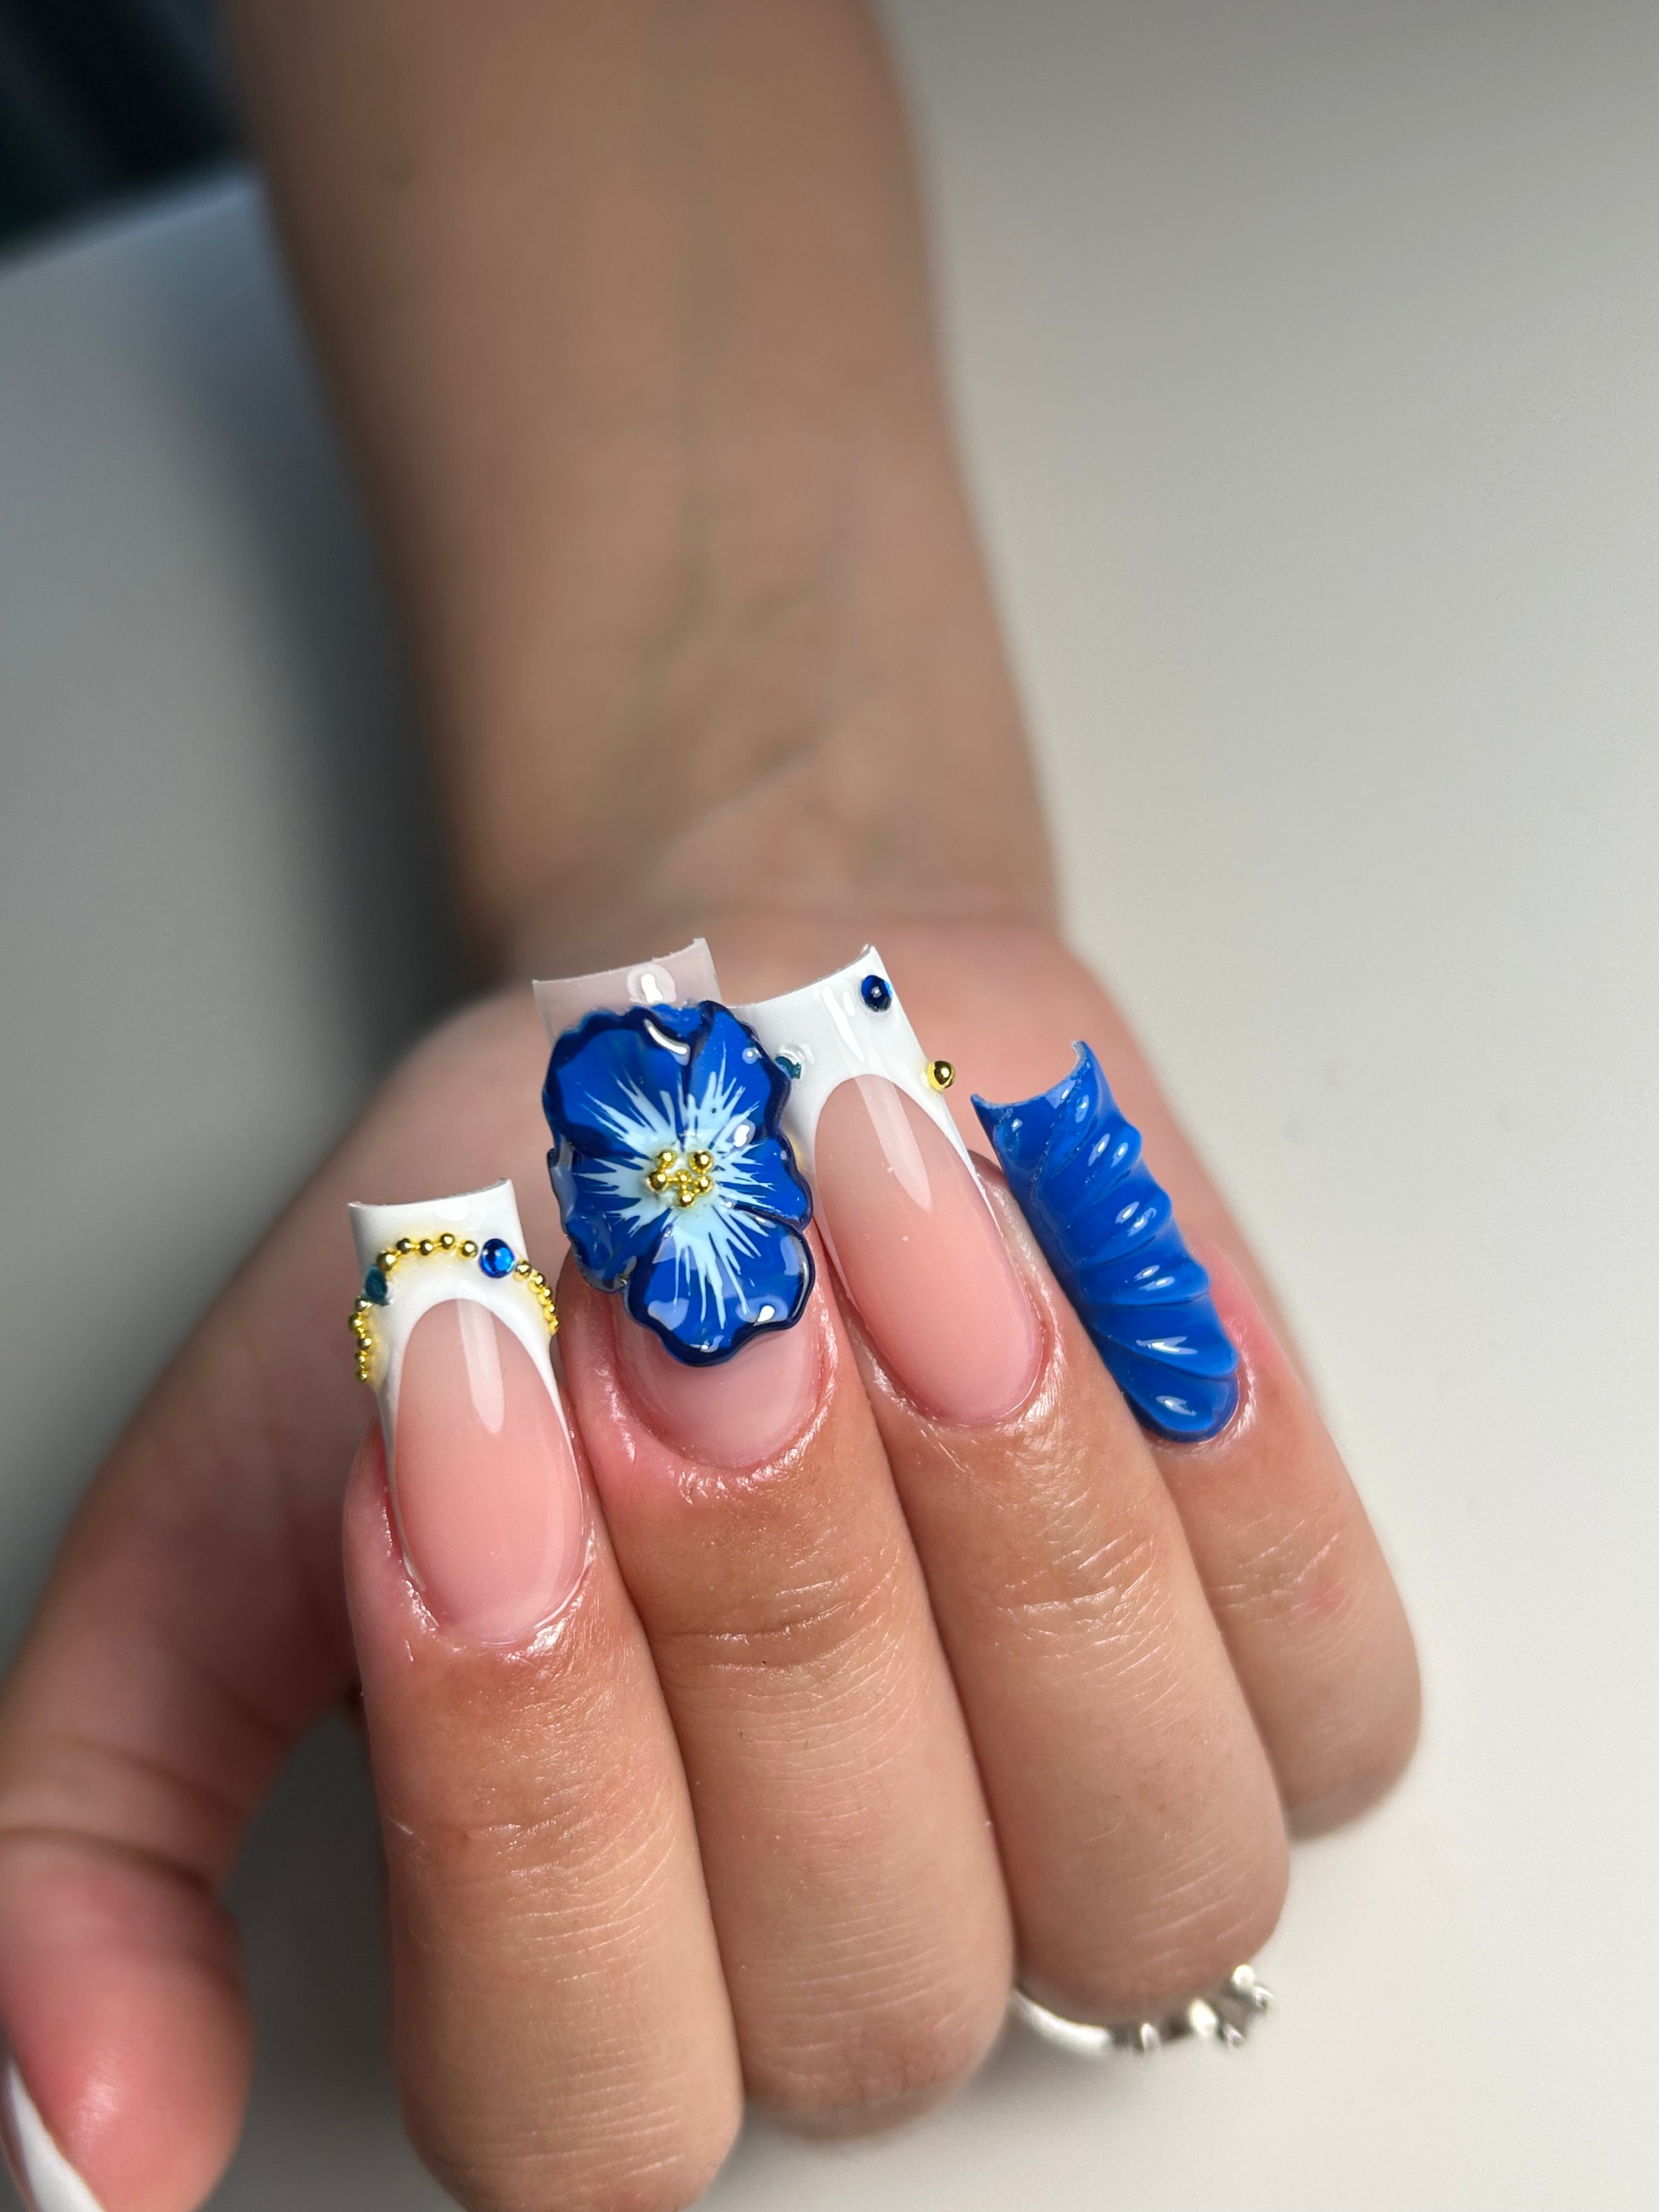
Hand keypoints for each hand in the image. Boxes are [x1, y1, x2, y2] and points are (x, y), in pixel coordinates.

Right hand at [0, 909, 1417, 2211]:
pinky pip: (1329, 1677)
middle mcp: (867, 1940)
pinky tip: (1071, 1281)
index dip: (527, 1779)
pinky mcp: (1292, 1673)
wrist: (719, 1053)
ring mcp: (1109, 1825)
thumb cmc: (498, 1266)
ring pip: (1142, 1856)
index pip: (582, 2088)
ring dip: (1005, 1520)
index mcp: (601, 1962)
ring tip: (880, 1228)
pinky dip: (1206, 1462)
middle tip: (682, 1303)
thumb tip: (92, 2146)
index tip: (455, 1417)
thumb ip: (117, 1825)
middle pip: (873, 1969)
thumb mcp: (241, 1505)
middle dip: (767, 1601)